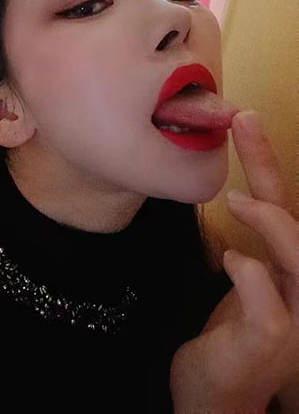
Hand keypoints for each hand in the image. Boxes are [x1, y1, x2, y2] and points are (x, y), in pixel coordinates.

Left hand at [170, 110, 298, 412]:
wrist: (214, 400)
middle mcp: (298, 289)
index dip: (266, 160)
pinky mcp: (270, 345)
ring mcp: (292, 319)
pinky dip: (252, 277)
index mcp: (285, 269)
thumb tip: (222, 199)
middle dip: (272, 165)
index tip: (243, 119)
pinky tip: (233, 261)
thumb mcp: (233, 285)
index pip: (281, 204)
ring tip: (239, 198)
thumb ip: (237, 246)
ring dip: (272, 222)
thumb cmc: (223, 338)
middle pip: (295, 219)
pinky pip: (270, 309)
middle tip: (245, 120)